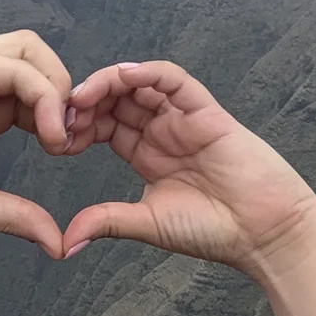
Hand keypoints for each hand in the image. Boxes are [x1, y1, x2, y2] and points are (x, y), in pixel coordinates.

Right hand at [0, 32, 82, 257]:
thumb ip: (12, 215)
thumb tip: (56, 243)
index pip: (32, 96)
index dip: (59, 119)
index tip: (68, 153)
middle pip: (38, 65)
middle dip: (67, 100)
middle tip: (73, 143)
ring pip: (31, 50)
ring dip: (59, 89)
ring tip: (59, 135)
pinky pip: (14, 66)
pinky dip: (42, 94)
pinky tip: (46, 132)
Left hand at [61, 60, 315, 315]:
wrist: (262, 234)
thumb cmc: (213, 231)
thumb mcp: (148, 223)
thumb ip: (107, 221)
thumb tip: (64, 243)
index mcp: (146, 153)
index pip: (104, 125)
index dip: (77, 125)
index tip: (53, 139)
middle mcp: (163, 131)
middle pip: (117, 100)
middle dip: (86, 101)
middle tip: (59, 113)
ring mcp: (185, 119)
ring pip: (140, 84)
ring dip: (108, 83)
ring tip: (82, 95)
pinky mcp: (207, 112)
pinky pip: (176, 81)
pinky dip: (150, 72)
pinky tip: (125, 76)